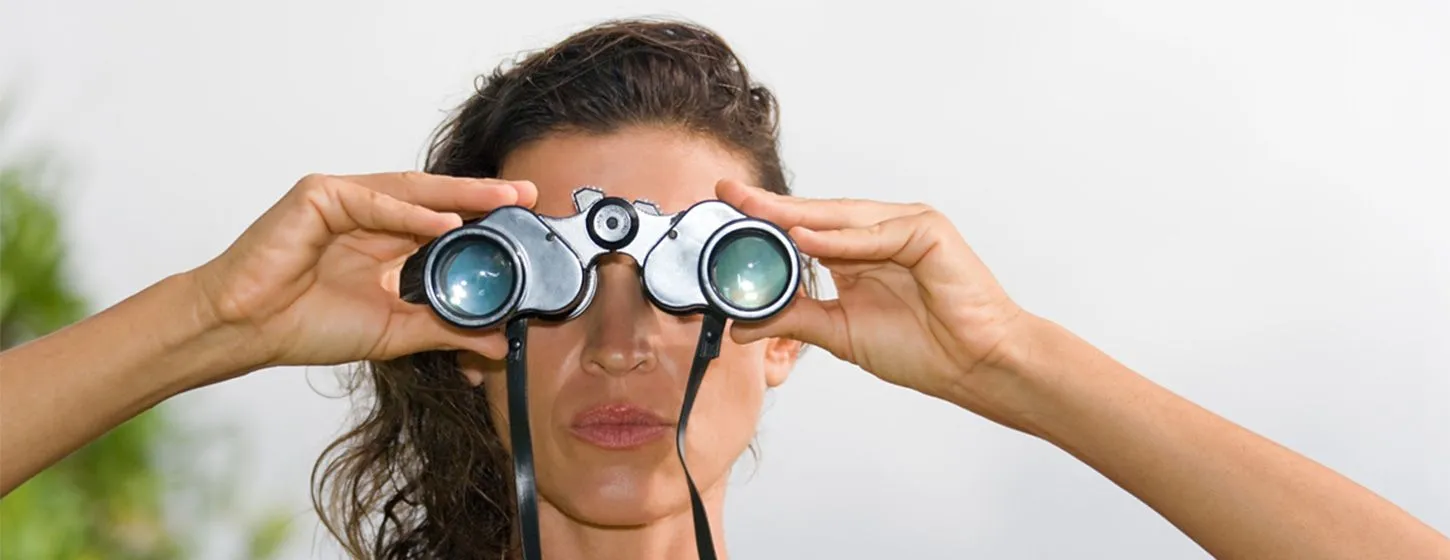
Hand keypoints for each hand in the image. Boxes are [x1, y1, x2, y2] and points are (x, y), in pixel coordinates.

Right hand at [189, 172, 534, 374]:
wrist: (246, 331)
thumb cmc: (305, 325)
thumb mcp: (395, 330)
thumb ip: (447, 330)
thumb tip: (499, 343)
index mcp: (384, 239)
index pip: (444, 220)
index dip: (485, 219)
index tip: (526, 222)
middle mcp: (367, 213)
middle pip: (435, 199)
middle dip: (483, 197)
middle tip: (527, 196)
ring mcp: (341, 200)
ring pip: (410, 191)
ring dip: (458, 196)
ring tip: (501, 202)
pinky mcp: (317, 196)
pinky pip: (373, 202)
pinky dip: (411, 213)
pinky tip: (445, 224)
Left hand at [718, 180, 1034, 426]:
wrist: (974, 364)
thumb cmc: (922, 348)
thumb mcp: (840, 332)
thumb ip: (794, 319)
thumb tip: (742, 326)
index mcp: (857, 252)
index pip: (803, 229)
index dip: (765, 220)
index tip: (727, 209)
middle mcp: (879, 232)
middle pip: (817, 215)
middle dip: (771, 207)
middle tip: (730, 194)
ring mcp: (905, 226)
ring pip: (843, 217)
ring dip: (798, 216)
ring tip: (757, 211)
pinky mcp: (928, 230)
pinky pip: (876, 233)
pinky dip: (840, 238)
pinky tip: (805, 238)